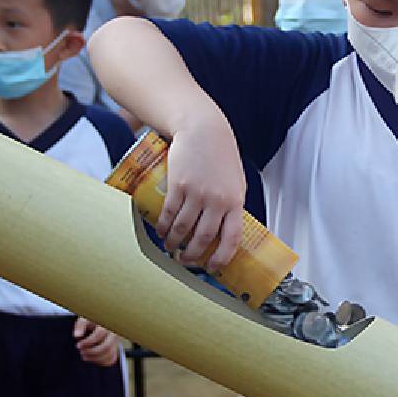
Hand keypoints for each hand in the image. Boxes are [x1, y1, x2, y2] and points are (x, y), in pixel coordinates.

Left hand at [73, 317, 118, 366]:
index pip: (99, 335)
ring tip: (85, 356)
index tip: (78, 345)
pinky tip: (92, 358)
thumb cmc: (91, 321)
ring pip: (109, 354)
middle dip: (92, 352)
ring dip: (95, 358)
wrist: (99, 323)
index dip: (88, 342)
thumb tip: (77, 335)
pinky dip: (101, 362)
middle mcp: (112, 334)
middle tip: (82, 352)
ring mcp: (115, 342)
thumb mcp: (85, 319)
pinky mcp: (114, 349)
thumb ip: (80, 326)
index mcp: (106, 325)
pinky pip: (111, 359)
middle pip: (106, 347)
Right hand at [159, 117, 245, 271]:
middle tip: (185, 260)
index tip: (212, 267)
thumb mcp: (236, 181)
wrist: (203, 129)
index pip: (232, 238)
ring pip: (183, 228)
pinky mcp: (178, 185)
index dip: (222, 257)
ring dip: (174, 243)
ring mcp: (197, 193)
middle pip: (203, 238)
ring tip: (170, 247)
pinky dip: (164, 227)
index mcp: (235, 201)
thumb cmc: (220, 154)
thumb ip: (231, 204)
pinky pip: (169, 213)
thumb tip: (226, 229)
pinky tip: (161, 232)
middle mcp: (217, 199)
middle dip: (192, 255)